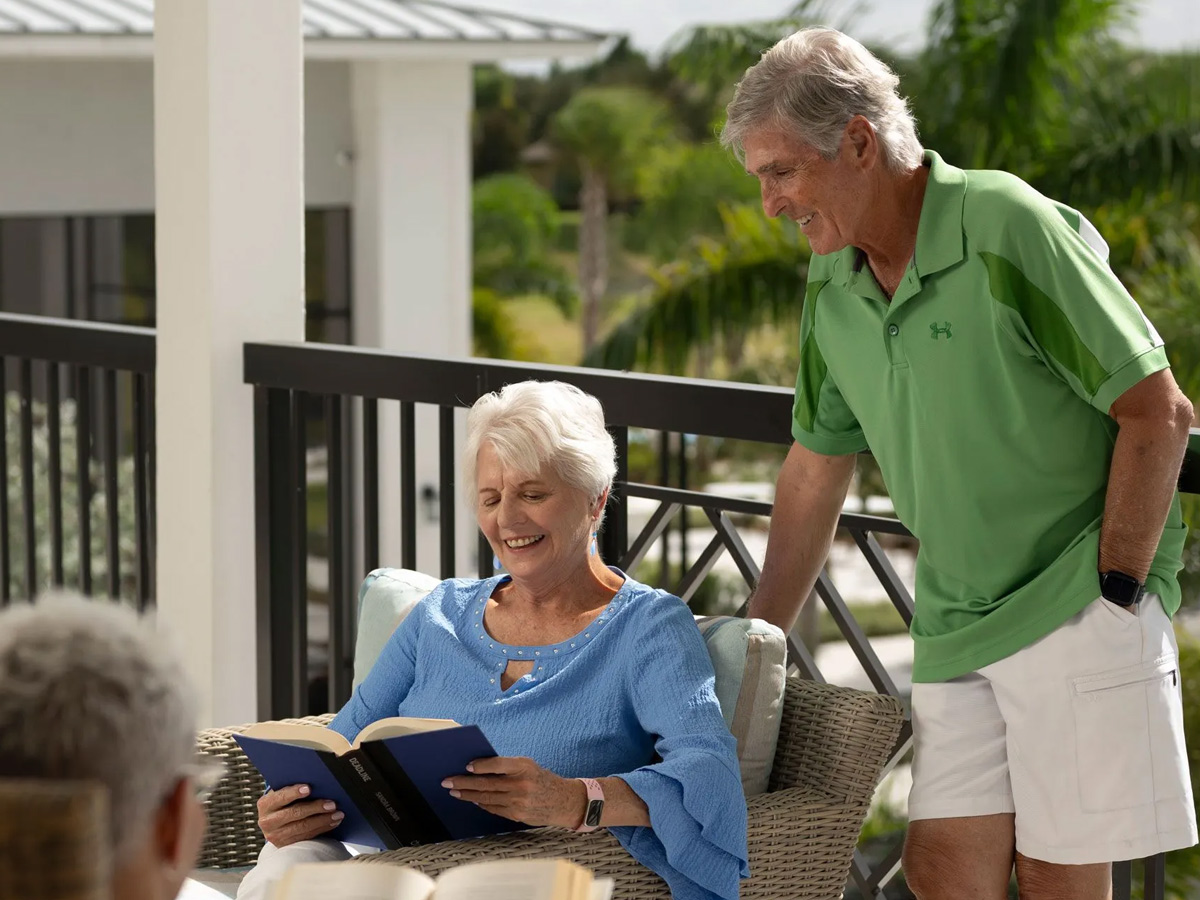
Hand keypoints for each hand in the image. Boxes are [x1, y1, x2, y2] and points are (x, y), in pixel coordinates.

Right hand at [256, 783, 344, 847]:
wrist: (273, 824)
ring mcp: (276, 835)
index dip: (294, 792)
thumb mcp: (281, 794)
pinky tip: (332, 822)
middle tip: (332, 804)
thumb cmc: (282, 803)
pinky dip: (322, 828)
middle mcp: (268, 821)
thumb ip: (292, 789)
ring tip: (338, 814)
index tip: (309, 788)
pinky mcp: (286, 845)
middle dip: (315, 808)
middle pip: (294, 814)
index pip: (280, 797)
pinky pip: (307, 836)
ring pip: (303, 827)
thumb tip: (316, 781)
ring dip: (323, 820)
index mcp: (265, 805)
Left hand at [442, 757, 585, 828]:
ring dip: (468, 795)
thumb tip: (479, 767)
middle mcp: (521, 784)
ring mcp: (518, 802)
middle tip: (448, 781)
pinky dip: (481, 804)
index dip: (482, 765)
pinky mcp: (516, 815)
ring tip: (454, 791)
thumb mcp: (528, 766)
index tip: (467, 766)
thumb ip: (507, 767)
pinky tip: (472, 800)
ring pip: (486, 798)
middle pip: (487, 784)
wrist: (563, 801)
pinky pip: (493, 808)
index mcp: (524, 767)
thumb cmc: (542, 780)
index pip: (499, 764)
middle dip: (464, 783)